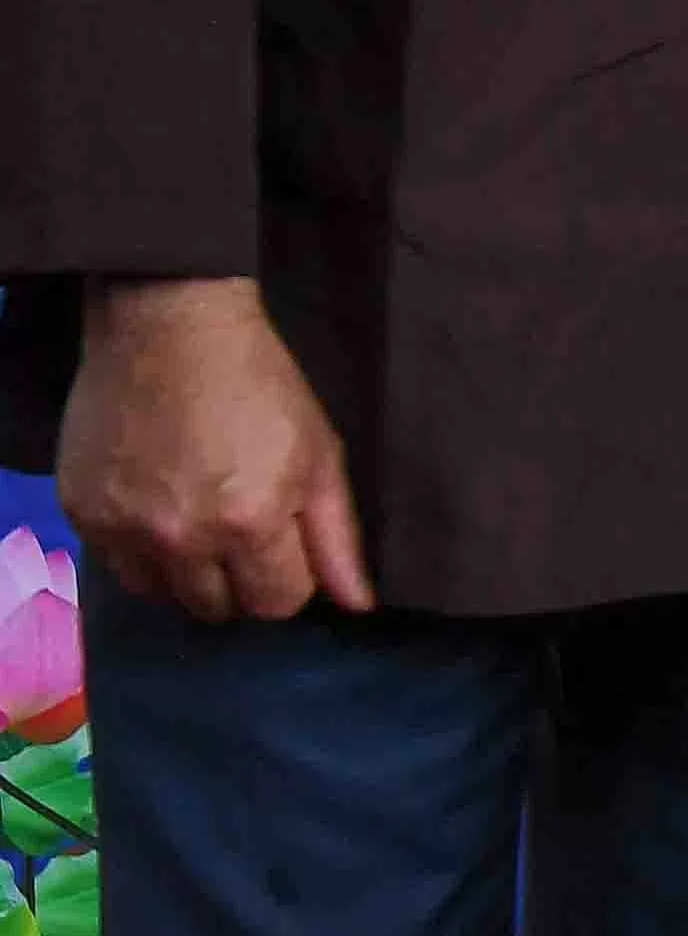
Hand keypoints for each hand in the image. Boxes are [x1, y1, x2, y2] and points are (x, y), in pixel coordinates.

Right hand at [60, 278, 372, 621]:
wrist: (171, 328)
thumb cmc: (260, 386)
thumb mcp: (318, 454)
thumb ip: (336, 538)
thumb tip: (357, 605)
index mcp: (250, 522)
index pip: (276, 603)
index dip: (287, 576)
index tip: (282, 541)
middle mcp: (182, 537)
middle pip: (218, 607)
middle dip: (239, 579)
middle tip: (241, 528)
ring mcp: (124, 528)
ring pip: (163, 595)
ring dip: (186, 573)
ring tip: (198, 520)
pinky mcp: (82, 513)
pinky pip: (117, 566)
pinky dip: (140, 550)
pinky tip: (158, 506)